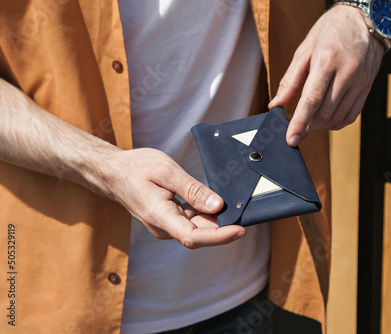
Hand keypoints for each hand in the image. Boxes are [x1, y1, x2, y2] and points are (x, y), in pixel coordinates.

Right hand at [104, 148, 245, 248]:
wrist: (114, 173)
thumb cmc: (137, 168)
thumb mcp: (166, 172)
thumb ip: (192, 190)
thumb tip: (217, 205)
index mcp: (160, 216)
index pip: (193, 237)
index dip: (219, 237)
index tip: (241, 230)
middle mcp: (164, 227)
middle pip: (199, 234)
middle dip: (223, 226)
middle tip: (243, 210)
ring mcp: (166, 225)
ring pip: (197, 228)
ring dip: (215, 220)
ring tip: (231, 204)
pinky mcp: (170, 220)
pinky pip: (192, 221)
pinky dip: (206, 213)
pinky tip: (213, 202)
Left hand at [268, 5, 385, 146]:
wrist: (363, 21)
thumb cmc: (330, 32)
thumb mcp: (304, 51)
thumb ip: (290, 81)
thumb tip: (276, 104)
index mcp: (327, 60)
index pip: (312, 100)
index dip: (300, 123)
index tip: (291, 139)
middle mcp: (347, 72)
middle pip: (325, 112)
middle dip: (307, 128)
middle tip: (296, 132)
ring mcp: (360, 81)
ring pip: (338, 117)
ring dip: (320, 127)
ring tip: (308, 124)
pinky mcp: (367, 87)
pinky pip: (351, 115)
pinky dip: (336, 123)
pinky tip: (325, 121)